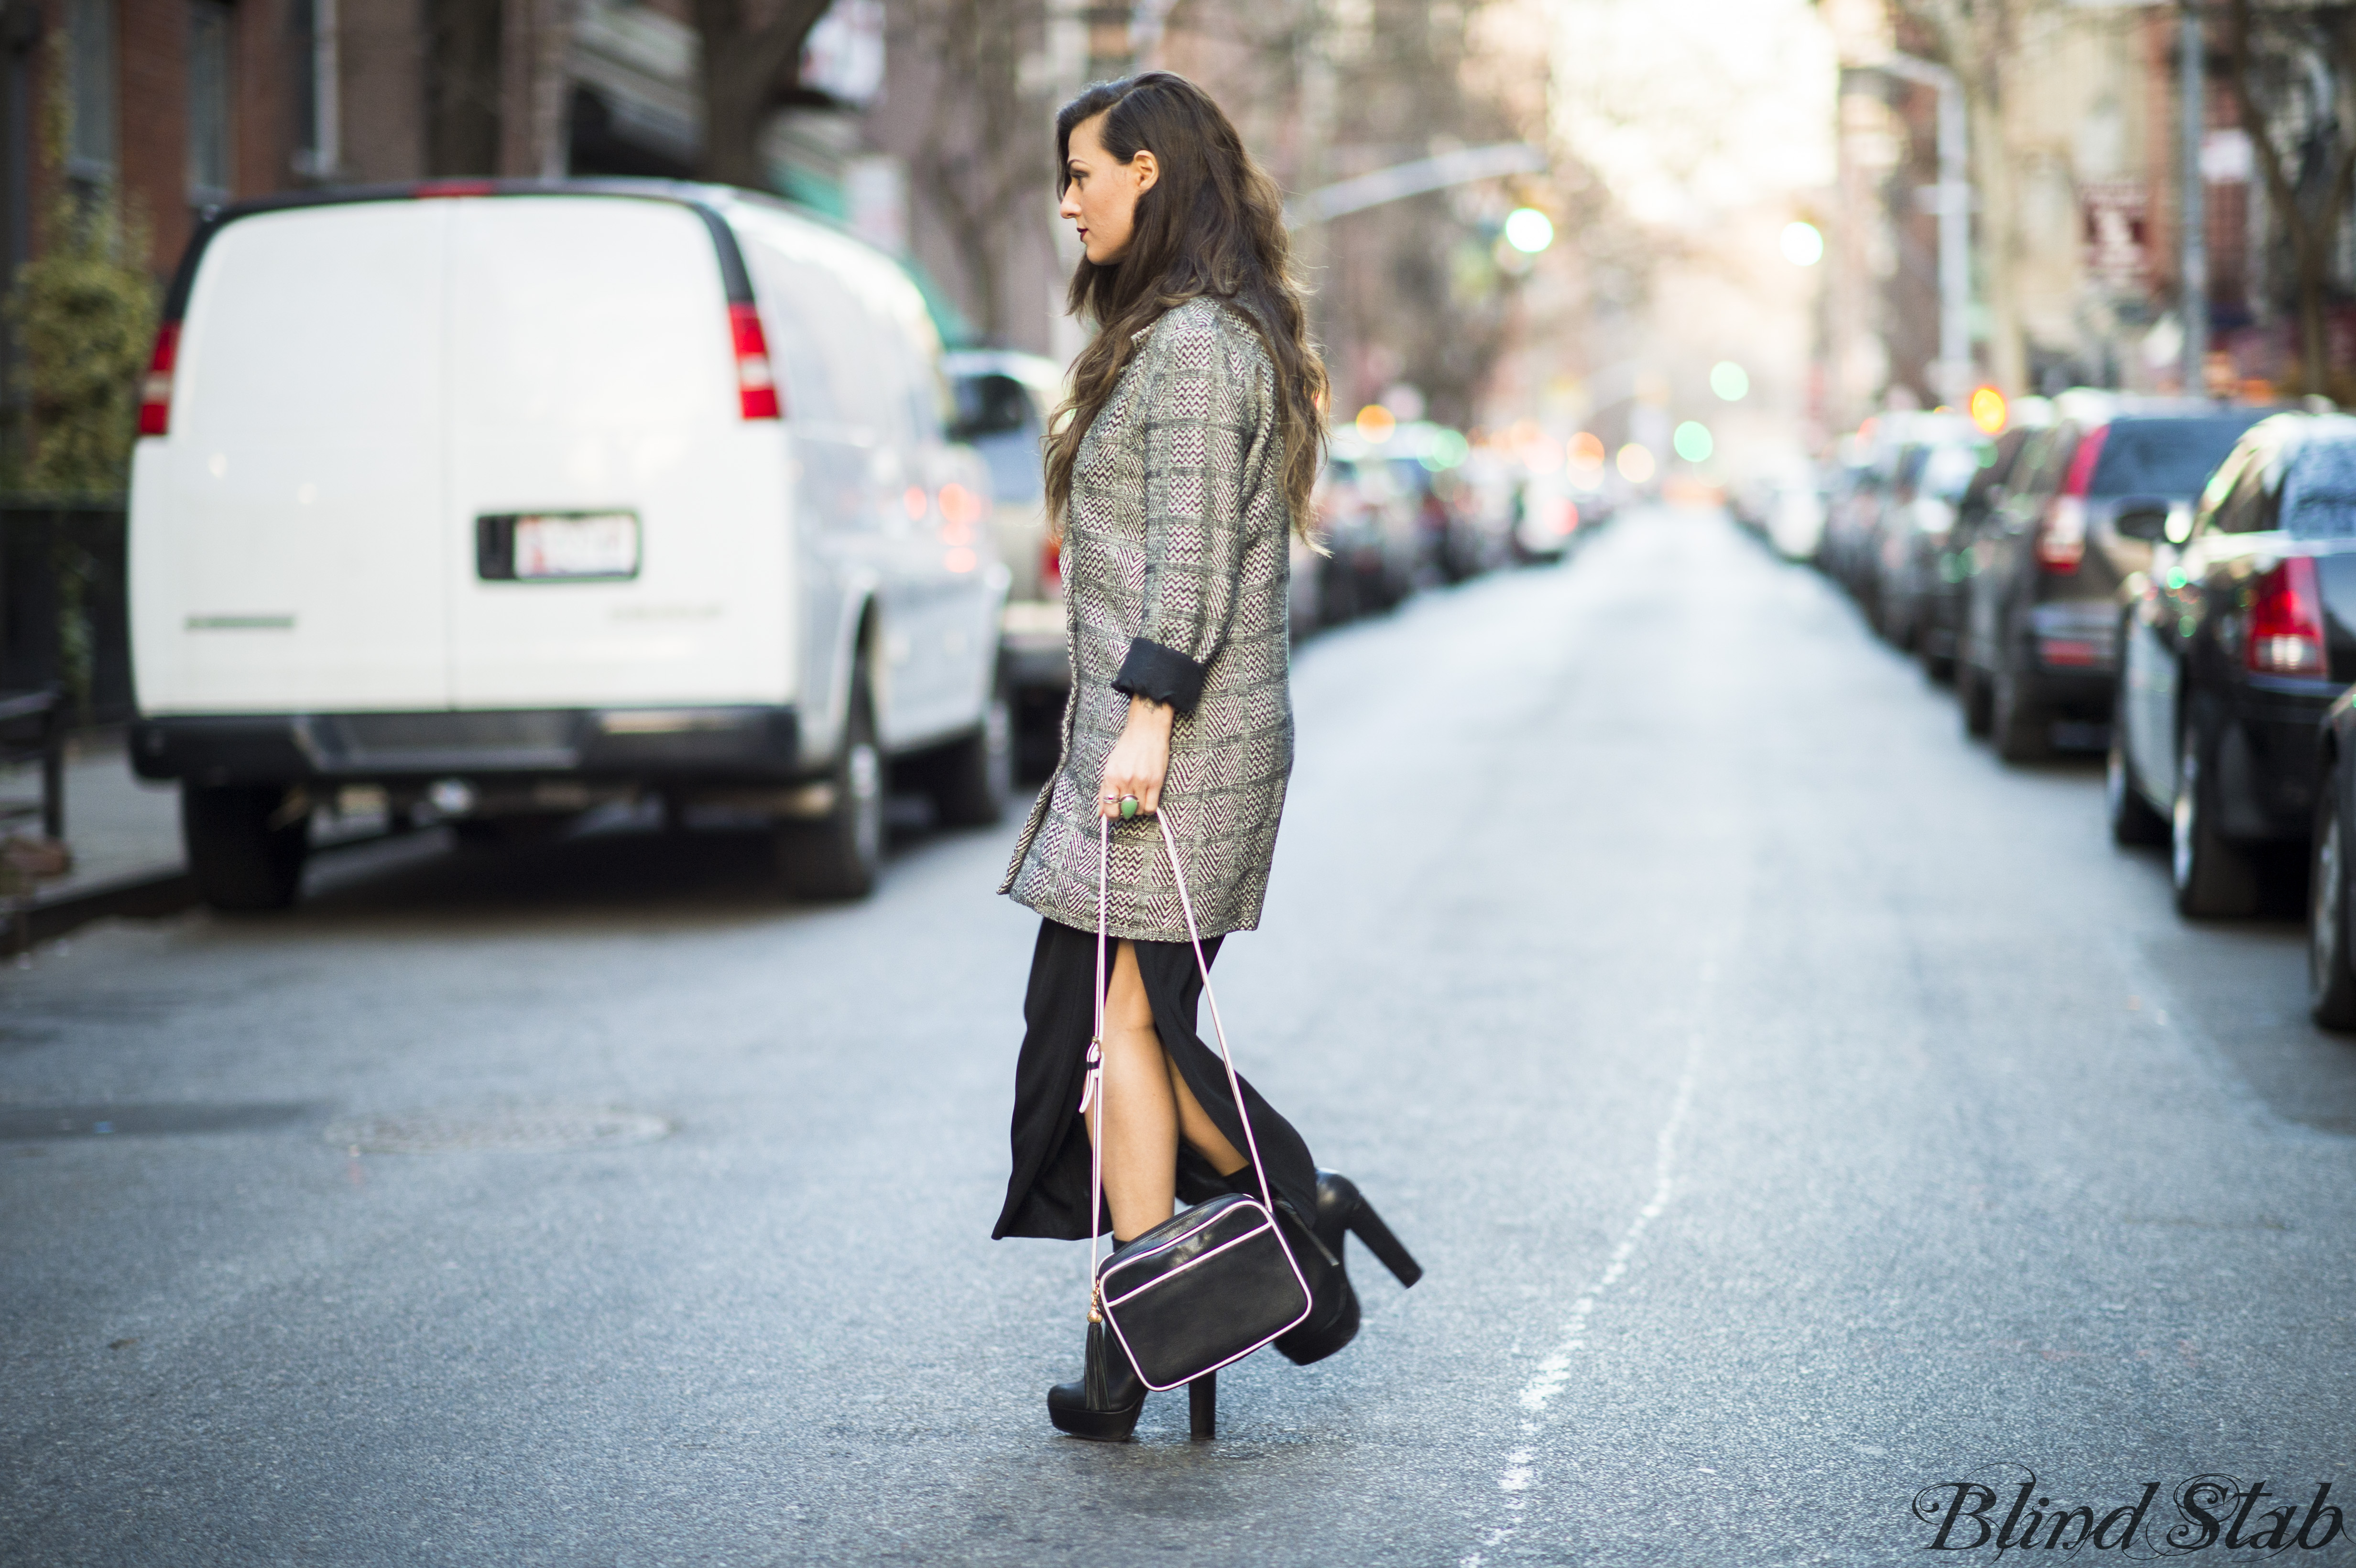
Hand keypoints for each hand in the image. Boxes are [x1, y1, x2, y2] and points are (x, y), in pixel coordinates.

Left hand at [1099, 695, 1173, 817]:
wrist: (1146, 731)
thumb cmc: (1127, 748)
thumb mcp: (1110, 767)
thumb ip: (1104, 791)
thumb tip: (1101, 814)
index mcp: (1111, 777)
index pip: (1110, 808)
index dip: (1112, 816)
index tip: (1116, 814)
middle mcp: (1125, 780)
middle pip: (1125, 811)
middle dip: (1125, 812)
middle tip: (1127, 805)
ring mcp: (1141, 782)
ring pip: (1138, 811)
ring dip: (1138, 809)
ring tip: (1138, 797)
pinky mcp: (1156, 782)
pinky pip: (1151, 807)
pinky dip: (1148, 808)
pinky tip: (1147, 799)